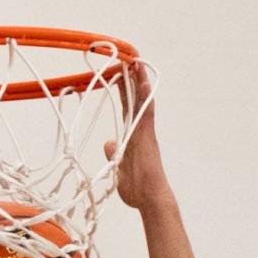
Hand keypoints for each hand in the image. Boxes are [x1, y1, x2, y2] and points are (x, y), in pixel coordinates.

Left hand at [104, 62, 170, 210]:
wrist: (148, 198)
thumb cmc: (136, 188)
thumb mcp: (119, 168)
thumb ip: (114, 153)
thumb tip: (108, 143)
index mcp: (132, 136)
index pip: (128, 109)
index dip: (125, 92)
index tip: (121, 75)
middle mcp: (140, 131)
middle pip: (136, 100)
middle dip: (132, 79)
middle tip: (130, 59)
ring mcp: (145, 132)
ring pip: (143, 101)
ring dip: (140, 81)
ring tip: (137, 61)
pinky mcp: (148, 137)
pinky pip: (147, 113)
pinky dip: (146, 97)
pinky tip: (144, 82)